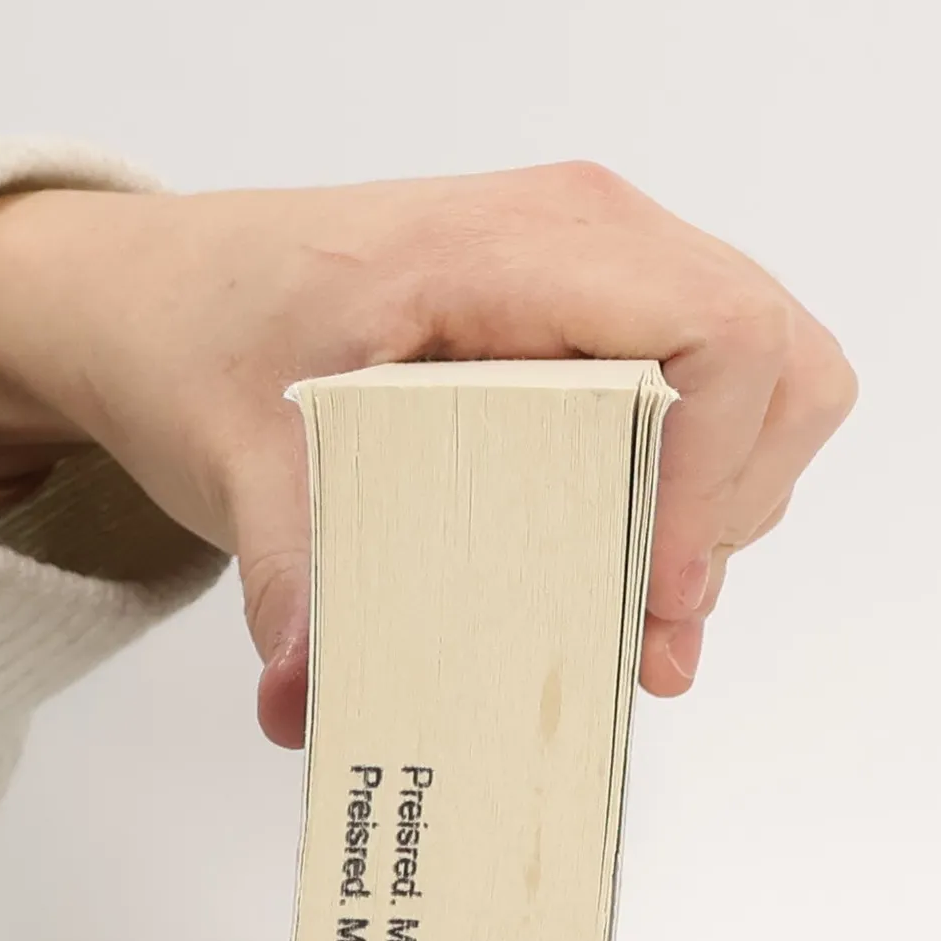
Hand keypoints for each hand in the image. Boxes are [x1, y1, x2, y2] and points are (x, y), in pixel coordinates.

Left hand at [0, 164, 856, 745]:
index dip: (714, 476)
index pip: (718, 335)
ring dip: (731, 503)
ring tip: (646, 604)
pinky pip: (724, 384)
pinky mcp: (606, 311)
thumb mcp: (235, 455)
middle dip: (735, 508)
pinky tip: (636, 558)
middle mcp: (590, 234)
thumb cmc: (208, 332)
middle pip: (775, 362)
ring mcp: (609, 265)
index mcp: (511, 244)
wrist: (165, 286)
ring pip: (771, 377)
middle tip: (655, 618)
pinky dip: (708, 481)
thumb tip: (309, 706)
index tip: (654, 591)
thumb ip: (293, 576)